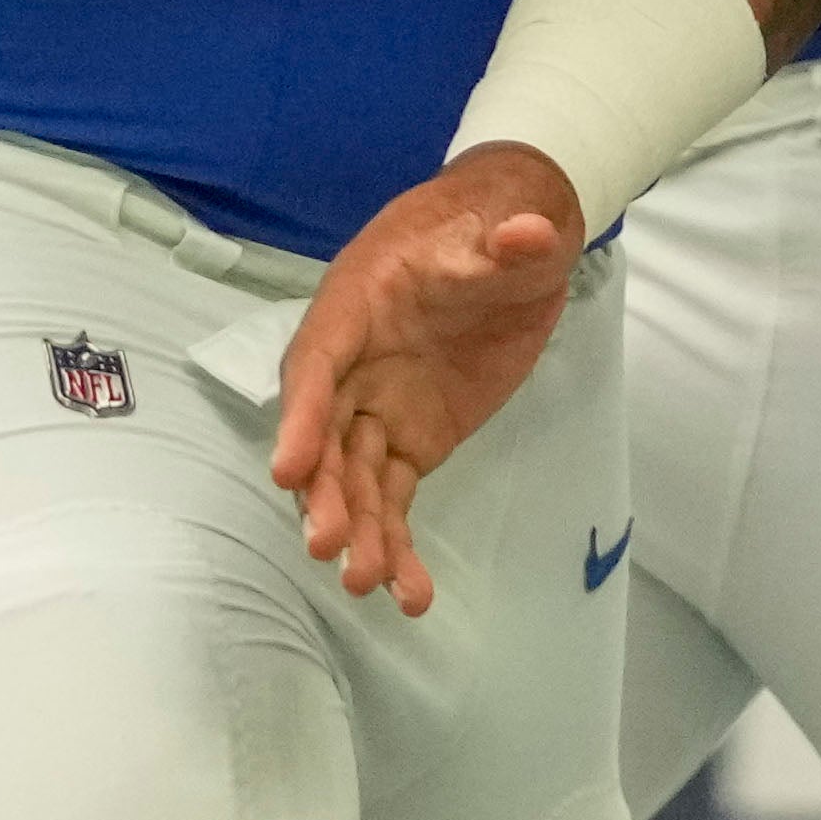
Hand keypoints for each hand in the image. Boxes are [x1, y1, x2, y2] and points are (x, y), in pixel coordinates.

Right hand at [271, 143, 585, 615]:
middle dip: (323, 490)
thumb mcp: (510, 226)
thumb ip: (511, 242)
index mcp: (356, 305)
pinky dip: (396, 541)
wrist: (512, 241)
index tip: (290, 470)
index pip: (318, 363)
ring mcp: (379, 408)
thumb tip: (530, 235)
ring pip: (354, 478)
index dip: (300, 415)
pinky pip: (393, 498)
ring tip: (369, 583)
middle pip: (325, 434)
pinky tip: (410, 593)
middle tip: (329, 544)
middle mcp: (353, 365)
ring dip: (358, 530)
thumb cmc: (490, 226)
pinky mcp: (411, 441)